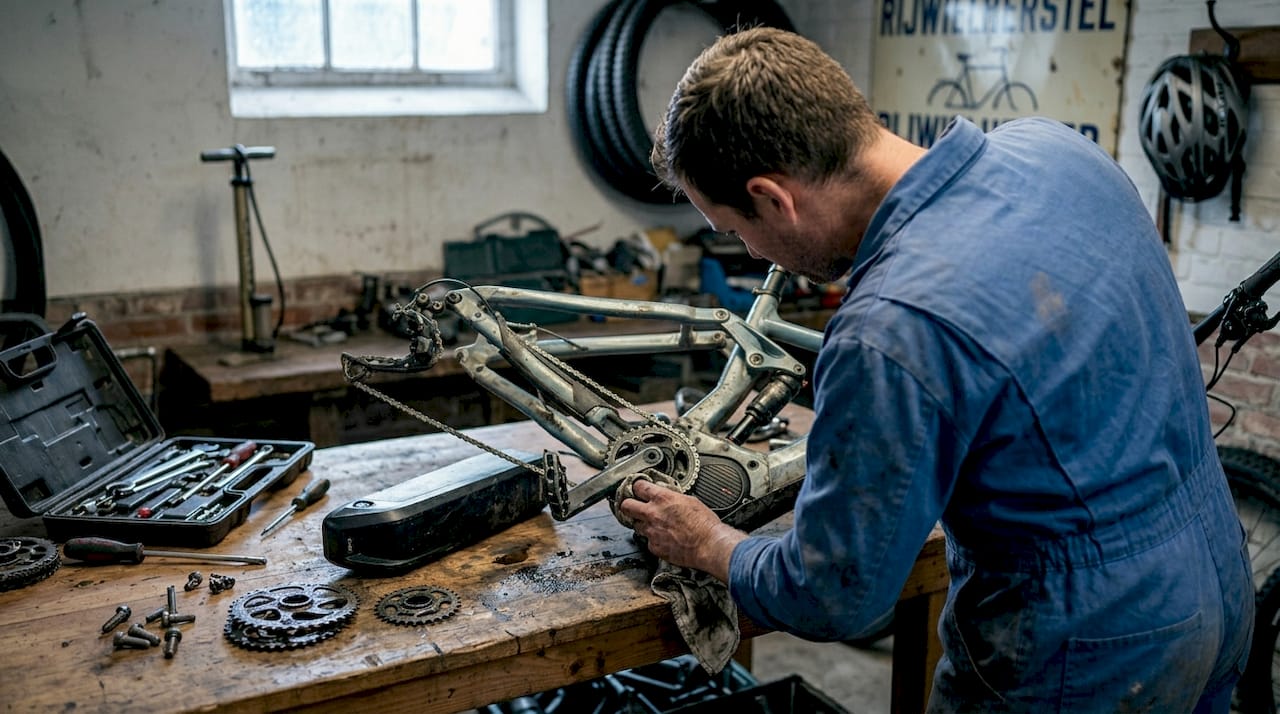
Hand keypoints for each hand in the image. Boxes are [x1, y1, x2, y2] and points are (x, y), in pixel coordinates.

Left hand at [618, 479, 746, 580]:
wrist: (709, 545)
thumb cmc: (705, 524)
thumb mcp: (690, 501)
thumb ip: (673, 498)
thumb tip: (668, 498)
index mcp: (662, 498)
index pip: (638, 487)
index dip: (637, 488)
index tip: (638, 490)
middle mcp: (652, 514)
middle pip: (626, 506)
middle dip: (628, 505)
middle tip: (632, 506)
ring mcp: (651, 531)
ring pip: (635, 525)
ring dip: (642, 524)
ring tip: (654, 525)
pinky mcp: (654, 547)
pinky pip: (648, 541)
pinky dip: (654, 540)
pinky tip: (664, 539)